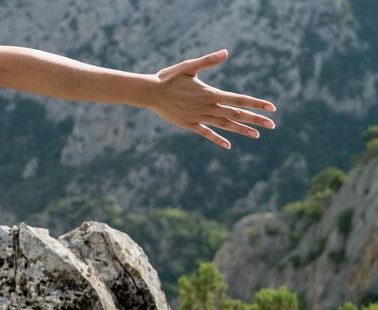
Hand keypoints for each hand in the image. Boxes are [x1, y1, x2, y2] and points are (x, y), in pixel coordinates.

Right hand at [145, 49, 276, 149]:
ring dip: (241, 130)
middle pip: (236, 114)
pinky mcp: (189, 124)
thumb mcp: (188, 66)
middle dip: (255, 119)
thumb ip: (208, 60)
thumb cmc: (168, 77)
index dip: (256, 104)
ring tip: (257, 135)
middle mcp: (207, 107)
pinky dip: (218, 139)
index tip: (271, 108)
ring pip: (224, 125)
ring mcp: (198, 117)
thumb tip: (226, 52)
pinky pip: (206, 133)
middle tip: (272, 125)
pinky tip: (228, 145)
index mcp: (210, 93)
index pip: (239, 99)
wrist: (149, 92)